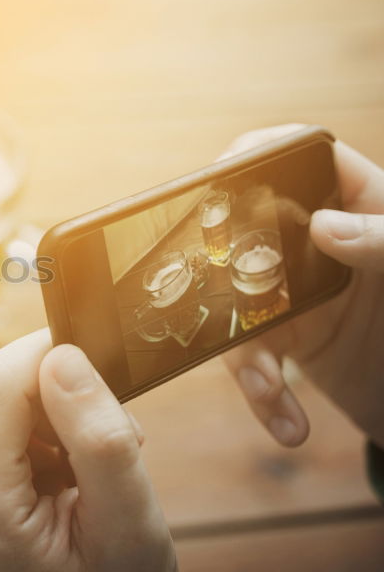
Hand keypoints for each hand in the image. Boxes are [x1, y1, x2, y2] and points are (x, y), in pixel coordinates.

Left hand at [0, 332, 175, 571]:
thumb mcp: (130, 527)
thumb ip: (98, 441)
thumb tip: (62, 355)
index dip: (45, 354)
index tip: (100, 360)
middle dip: (58, 398)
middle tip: (114, 438)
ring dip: (52, 420)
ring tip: (90, 473)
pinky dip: (37, 438)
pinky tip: (65, 477)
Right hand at [220, 125, 383, 447]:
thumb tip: (324, 226)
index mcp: (359, 201)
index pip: (298, 154)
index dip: (254, 155)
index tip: (220, 180)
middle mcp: (315, 241)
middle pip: (243, 228)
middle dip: (220, 266)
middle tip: (216, 294)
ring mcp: (294, 290)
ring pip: (232, 303)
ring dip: (243, 355)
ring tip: (270, 388)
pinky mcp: (285, 340)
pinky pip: (249, 359)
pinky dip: (261, 395)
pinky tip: (287, 421)